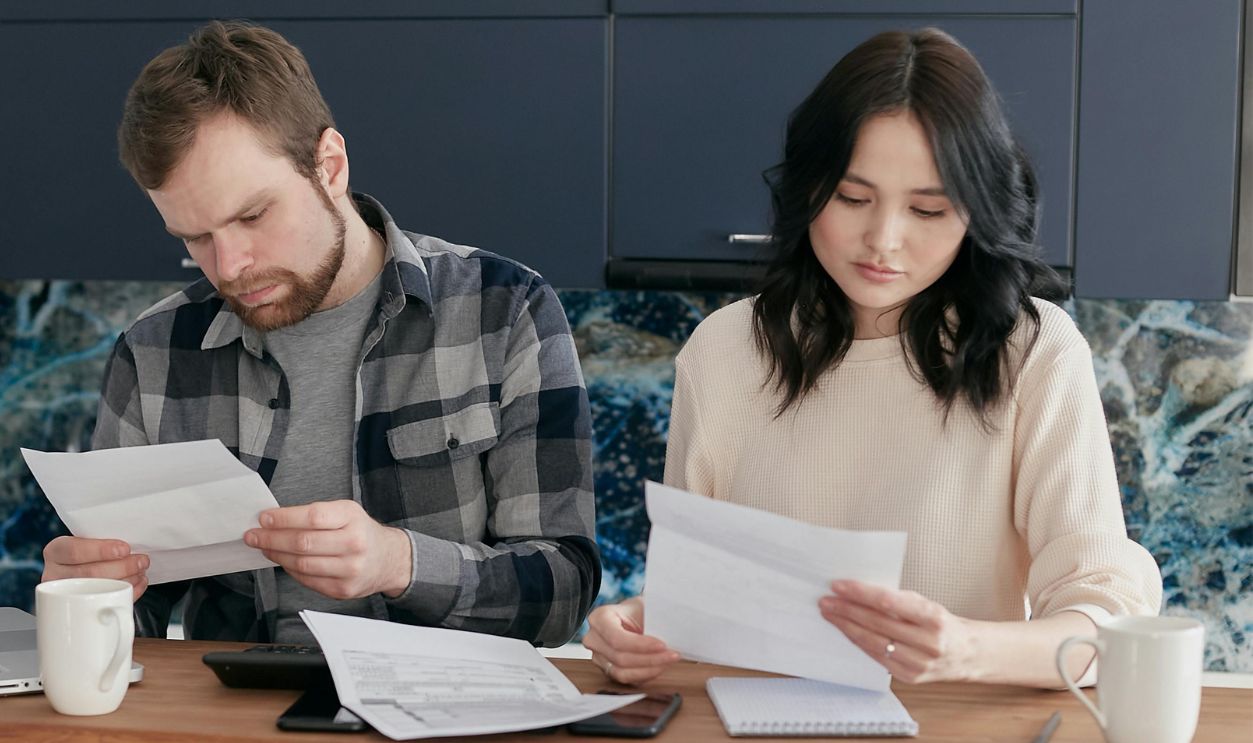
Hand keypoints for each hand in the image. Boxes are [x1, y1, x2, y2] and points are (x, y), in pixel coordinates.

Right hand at [42, 536, 148, 601]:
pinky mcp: (78, 608)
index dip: (101, 550)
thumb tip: (133, 540)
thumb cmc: (90, 550)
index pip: (74, 551)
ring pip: (98, 590)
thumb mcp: (89, 539)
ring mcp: (66, 594)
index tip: (124, 549)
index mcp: (56, 551)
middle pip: (89, 573)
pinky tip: (137, 584)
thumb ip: (103, 538)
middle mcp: (56, 574)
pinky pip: (106, 603)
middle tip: (141, 561)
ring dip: (127, 580)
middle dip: (122, 567)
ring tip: (141, 571)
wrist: (83, 564)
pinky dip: (127, 593)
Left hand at [243, 500, 411, 600]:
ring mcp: (349, 570)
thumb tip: (274, 520)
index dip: (284, 518)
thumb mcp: (346, 512)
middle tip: (253, 535)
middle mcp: (354, 544)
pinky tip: (283, 561)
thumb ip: (315, 514)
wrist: (388, 560)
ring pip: (301, 564)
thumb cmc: (360, 532)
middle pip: (303, 542)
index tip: (264, 518)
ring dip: (277, 556)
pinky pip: (307, 580)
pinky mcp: (343, 590)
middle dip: (272, 538)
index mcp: (353, 518)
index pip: (312, 517)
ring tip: (264, 548)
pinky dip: (290, 570)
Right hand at [582, 597, 679, 684]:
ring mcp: (598, 656)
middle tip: (672, 654)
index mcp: (600, 617)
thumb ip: (653, 618)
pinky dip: (644, 675)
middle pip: (620, 657)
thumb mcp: (645, 606)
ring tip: (667, 662)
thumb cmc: (638, 610)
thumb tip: (672, 630)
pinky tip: (658, 667)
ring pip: (622, 672)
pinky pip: (625, 679)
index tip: (663, 645)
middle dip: (650, 658)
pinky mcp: (607, 669)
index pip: (617, 638)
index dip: (641, 646)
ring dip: (649, 669)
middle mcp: (594, 638)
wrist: (633, 616)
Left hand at [819, 579, 977, 683]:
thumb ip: (898, 600)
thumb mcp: (927, 604)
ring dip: (847, 627)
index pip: (889, 602)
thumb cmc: (943, 624)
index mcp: (933, 618)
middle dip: (847, 610)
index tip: (839, 585)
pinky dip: (859, 643)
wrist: (967, 654)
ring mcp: (918, 663)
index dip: (861, 593)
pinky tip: (846, 632)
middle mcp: (927, 643)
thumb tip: (860, 591)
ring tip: (830, 614)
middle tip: (826, 600)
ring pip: (873, 643)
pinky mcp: (910, 677)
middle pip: (877, 623)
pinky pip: (877, 657)